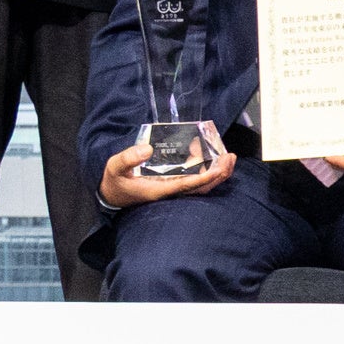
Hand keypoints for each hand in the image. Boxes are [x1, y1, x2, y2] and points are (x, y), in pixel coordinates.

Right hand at [98, 134, 235, 206]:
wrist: (113, 195)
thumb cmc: (115, 181)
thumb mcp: (115, 167)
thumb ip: (128, 158)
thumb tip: (147, 149)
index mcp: (160, 189)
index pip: (187, 185)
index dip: (205, 178)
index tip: (219, 169)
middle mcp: (171, 191)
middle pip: (201, 188)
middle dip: (218, 175)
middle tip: (230, 158)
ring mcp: (174, 188)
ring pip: (201, 186)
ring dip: (217, 173)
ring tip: (229, 157)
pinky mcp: (174, 184)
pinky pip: (195, 180)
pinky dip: (207, 171)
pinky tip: (213, 157)